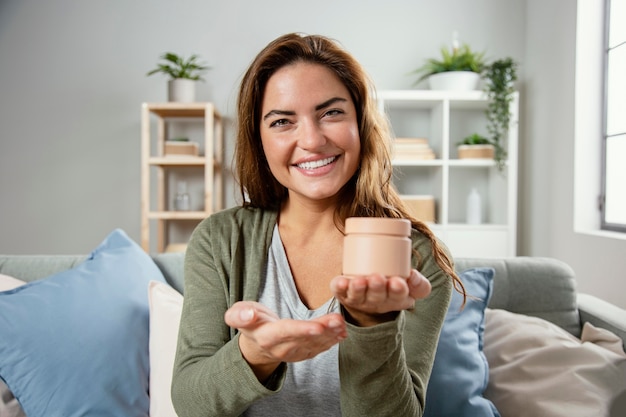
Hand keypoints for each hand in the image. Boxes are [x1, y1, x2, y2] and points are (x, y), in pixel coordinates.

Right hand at [224, 301, 346, 380]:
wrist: (255, 343)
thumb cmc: (250, 322)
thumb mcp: (237, 314)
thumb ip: (239, 315)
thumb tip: (248, 315)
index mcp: (266, 337)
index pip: (286, 332)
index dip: (302, 330)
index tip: (318, 326)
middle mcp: (281, 348)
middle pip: (305, 338)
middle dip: (323, 330)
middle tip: (338, 320)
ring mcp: (293, 353)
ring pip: (315, 344)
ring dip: (331, 335)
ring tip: (343, 324)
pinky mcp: (303, 354)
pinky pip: (319, 348)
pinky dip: (331, 341)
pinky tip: (342, 332)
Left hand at [329, 269, 431, 326]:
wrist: (371, 291)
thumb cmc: (393, 285)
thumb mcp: (411, 286)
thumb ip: (419, 283)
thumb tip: (412, 275)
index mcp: (395, 299)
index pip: (399, 296)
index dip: (398, 291)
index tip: (398, 282)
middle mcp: (376, 301)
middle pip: (377, 296)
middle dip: (377, 288)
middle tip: (377, 278)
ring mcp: (358, 298)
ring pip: (358, 295)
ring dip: (358, 289)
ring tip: (359, 281)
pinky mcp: (343, 293)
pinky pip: (339, 292)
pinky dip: (339, 287)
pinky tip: (340, 282)